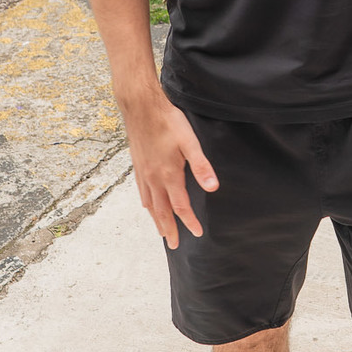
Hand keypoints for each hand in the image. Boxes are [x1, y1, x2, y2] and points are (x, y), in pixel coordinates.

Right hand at [114, 87, 217, 246]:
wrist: (141, 106)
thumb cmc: (168, 121)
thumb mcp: (190, 142)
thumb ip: (201, 166)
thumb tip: (213, 187)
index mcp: (168, 175)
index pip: (181, 206)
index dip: (190, 222)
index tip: (197, 233)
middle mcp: (154, 178)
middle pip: (162, 211)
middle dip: (170, 229)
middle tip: (174, 245)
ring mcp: (144, 173)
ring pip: (150, 204)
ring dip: (157, 220)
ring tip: (161, 232)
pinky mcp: (138, 165)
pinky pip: (142, 193)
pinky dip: (147, 205)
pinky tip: (147, 205)